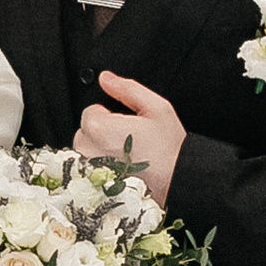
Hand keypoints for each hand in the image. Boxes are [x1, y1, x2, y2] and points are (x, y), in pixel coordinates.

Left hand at [76, 73, 183, 205]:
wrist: (178, 183)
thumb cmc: (169, 150)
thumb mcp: (156, 109)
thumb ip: (127, 89)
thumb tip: (107, 78)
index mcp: (98, 128)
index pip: (92, 112)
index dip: (110, 117)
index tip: (127, 127)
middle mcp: (87, 150)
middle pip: (87, 132)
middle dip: (104, 134)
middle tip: (130, 143)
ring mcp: (88, 171)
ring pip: (88, 152)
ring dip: (102, 152)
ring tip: (129, 160)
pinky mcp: (92, 187)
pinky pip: (90, 172)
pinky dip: (103, 171)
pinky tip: (123, 173)